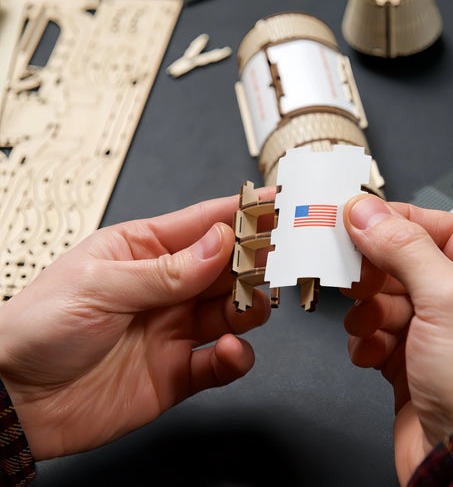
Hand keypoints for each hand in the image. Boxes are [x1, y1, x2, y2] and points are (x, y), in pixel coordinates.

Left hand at [0, 192, 271, 460]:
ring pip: (232, 311)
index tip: (274, 203)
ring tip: (246, 308)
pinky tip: (230, 350)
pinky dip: (235, 357)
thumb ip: (167, 269)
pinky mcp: (177, 371)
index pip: (203, 224)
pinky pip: (221, 362)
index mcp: (143, 251)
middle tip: (270, 262)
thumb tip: (220, 242)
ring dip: (249, 307)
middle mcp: (165, 288)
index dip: (241, 213)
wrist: (13, 401)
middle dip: (253, 262)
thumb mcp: (101, 285)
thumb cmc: (39, 328)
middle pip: (226, 267)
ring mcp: (173, 329)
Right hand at [342, 194, 452, 484]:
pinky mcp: (412, 365)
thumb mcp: (449, 298)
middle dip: (376, 270)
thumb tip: (368, 213)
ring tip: (366, 322)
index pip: (442, 229)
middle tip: (351, 270)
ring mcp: (439, 337)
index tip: (359, 217)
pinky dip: (366, 340)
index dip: (398, 220)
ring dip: (368, 310)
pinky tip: (369, 351)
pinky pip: (377, 336)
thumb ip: (405, 247)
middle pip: (407, 265)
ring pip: (386, 301)